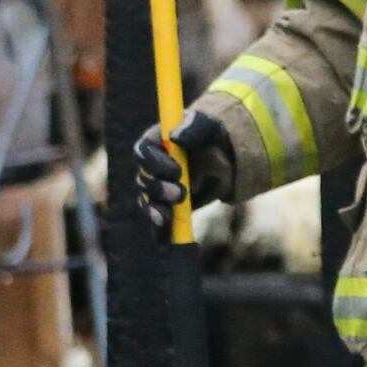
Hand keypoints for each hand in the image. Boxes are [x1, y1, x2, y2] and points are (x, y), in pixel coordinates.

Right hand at [133, 110, 233, 231]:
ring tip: (170, 216)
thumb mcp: (207, 126)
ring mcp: (158, 187)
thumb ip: (193, 127)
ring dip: (156, 210)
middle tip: (180, 194)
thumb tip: (175, 136)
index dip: (154, 163)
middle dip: (158, 189)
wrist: (224, 155)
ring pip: (148, 201)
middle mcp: (151, 166)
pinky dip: (159, 229)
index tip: (177, 170)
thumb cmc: (211, 134)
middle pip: (143, 180)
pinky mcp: (167, 205)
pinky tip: (163, 240)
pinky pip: (158, 219)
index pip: (142, 153)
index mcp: (154, 143)